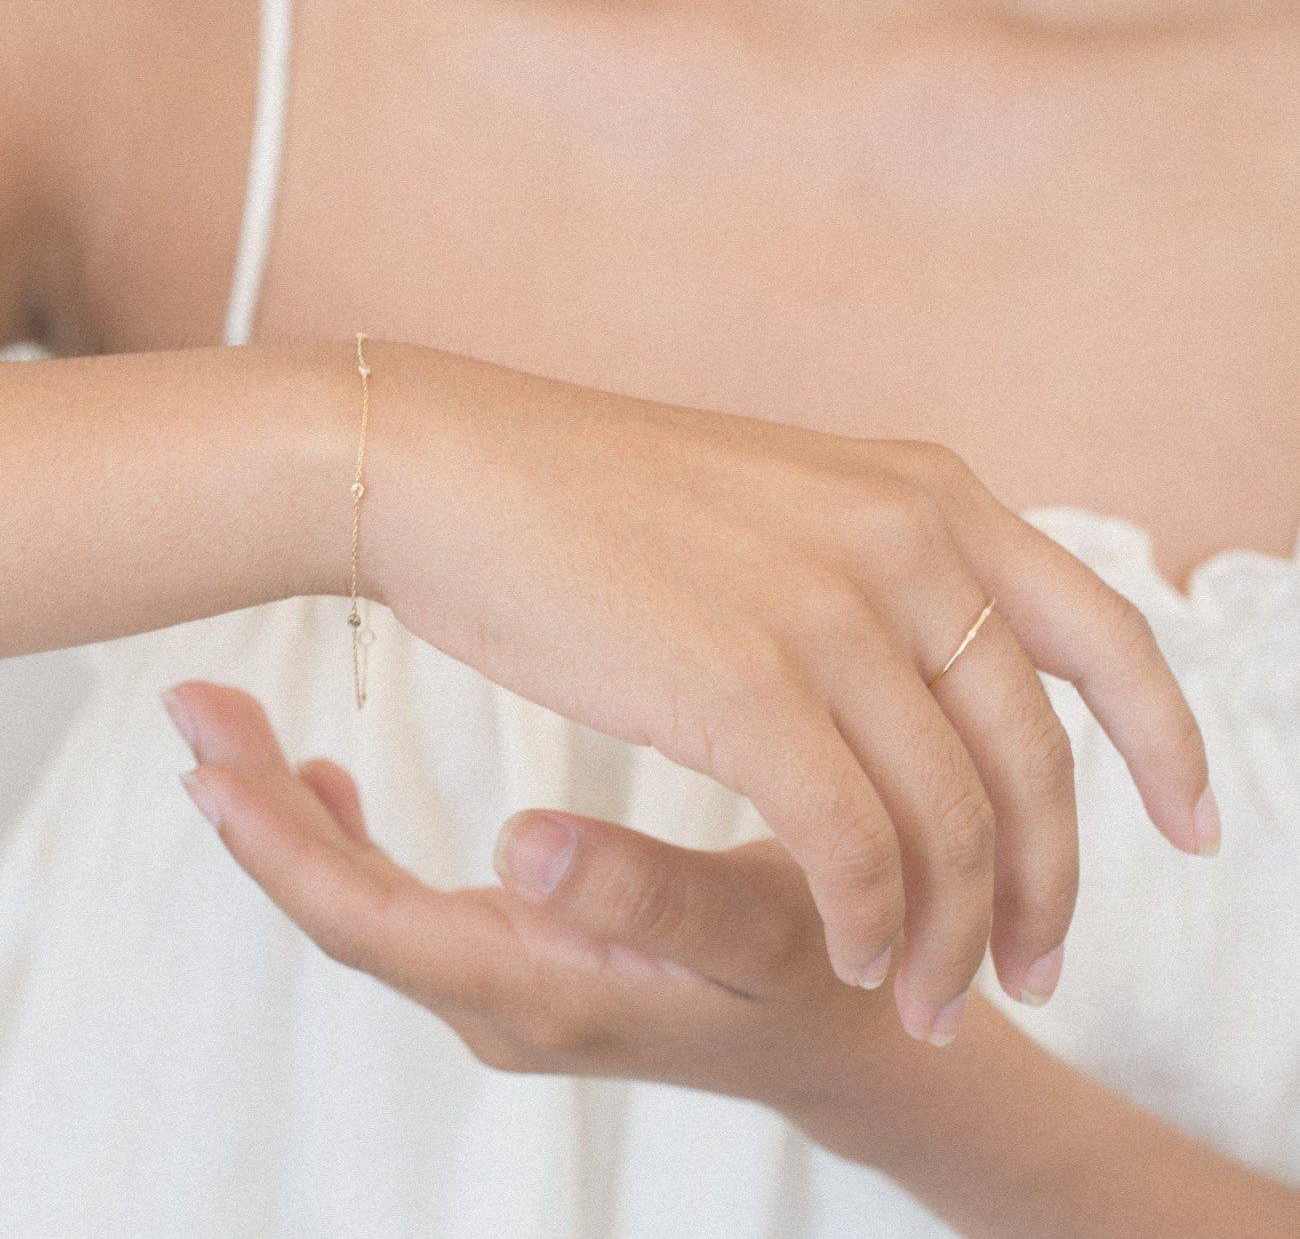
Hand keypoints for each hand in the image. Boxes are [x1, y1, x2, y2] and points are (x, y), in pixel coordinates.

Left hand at [166, 682, 934, 1110]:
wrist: (853, 1032)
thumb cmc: (820, 970)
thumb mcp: (756, 928)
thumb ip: (645, 897)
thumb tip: (519, 846)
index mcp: (543, 991)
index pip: (370, 924)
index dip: (283, 844)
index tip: (208, 758)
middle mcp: (502, 998)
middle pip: (343, 911)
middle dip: (259, 814)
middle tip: (195, 708)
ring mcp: (508, 982)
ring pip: (363, 902)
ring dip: (292, 822)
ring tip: (239, 732)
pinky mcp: (523, 955)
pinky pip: (401, 903)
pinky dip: (349, 841)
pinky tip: (331, 784)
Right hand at [358, 343, 1214, 1042]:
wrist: (457, 469)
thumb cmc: (597, 499)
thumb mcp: (784, 507)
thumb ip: (871, 574)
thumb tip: (924, 668)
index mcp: (924, 494)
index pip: (1101, 637)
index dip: (1166, 745)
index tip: (1194, 831)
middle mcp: (902, 542)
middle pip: (1032, 759)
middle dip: (1049, 887)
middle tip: (1032, 971)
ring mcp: (827, 611)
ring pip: (949, 820)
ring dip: (948, 932)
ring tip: (922, 998)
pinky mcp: (742, 683)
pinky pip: (850, 843)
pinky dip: (864, 919)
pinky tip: (843, 956)